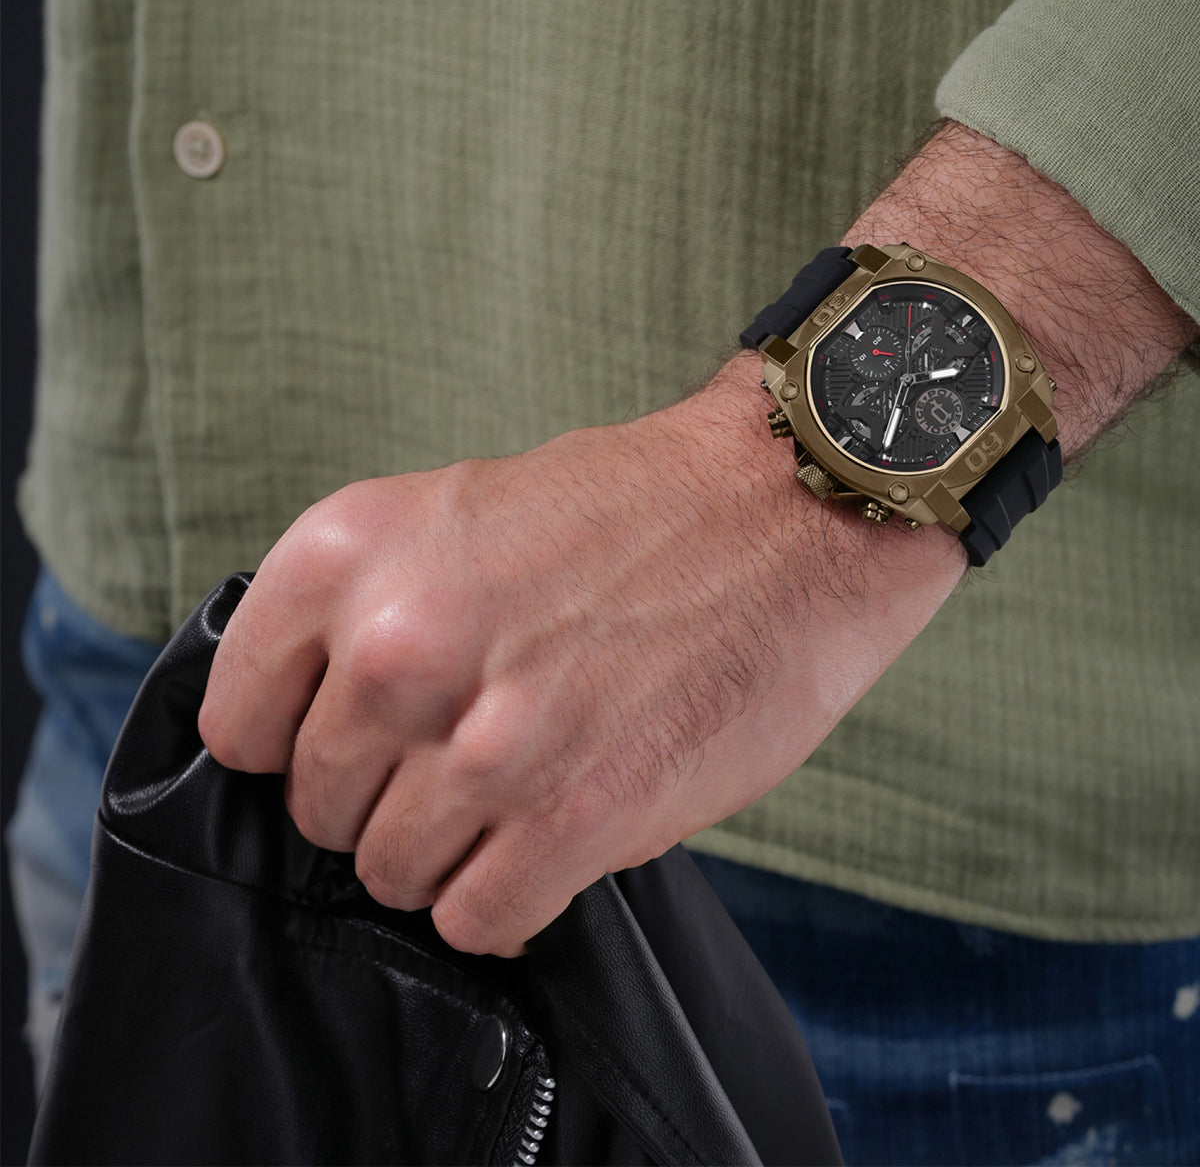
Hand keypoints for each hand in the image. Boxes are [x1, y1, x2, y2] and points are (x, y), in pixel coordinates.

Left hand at [200, 122, 1194, 957]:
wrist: (787, 508)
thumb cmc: (633, 513)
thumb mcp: (457, 513)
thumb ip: (370, 614)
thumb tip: (324, 729)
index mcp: (348, 554)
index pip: (241, 723)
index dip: (301, 745)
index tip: (358, 746)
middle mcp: (396, 645)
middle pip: (321, 808)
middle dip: (387, 800)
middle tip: (471, 761)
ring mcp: (482, 740)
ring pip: (393, 874)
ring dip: (454, 853)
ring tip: (525, 796)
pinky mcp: (571, 817)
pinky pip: (476, 920)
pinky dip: (509, 899)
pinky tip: (557, 840)